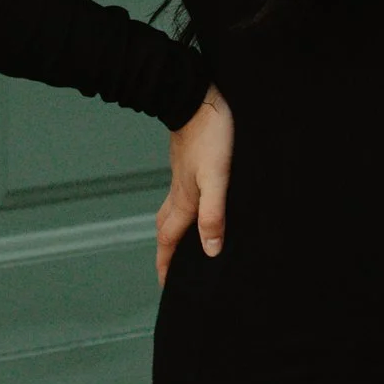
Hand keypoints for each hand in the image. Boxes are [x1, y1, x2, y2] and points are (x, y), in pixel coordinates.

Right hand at [155, 87, 233, 277]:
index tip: (166, 286)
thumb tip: (212, 250)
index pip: (170, 241)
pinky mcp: (189, 162)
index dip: (167, 265)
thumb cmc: (211, 135)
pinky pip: (181, 195)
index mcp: (184, 200)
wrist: (196, 97)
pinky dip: (184, 209)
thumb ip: (214, 213)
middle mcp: (179, 191)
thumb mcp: (218, 177)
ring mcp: (182, 176)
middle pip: (167, 229)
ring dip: (173, 230)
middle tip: (169, 270)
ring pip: (172, 210)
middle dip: (166, 252)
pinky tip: (195, 203)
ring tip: (180, 243)